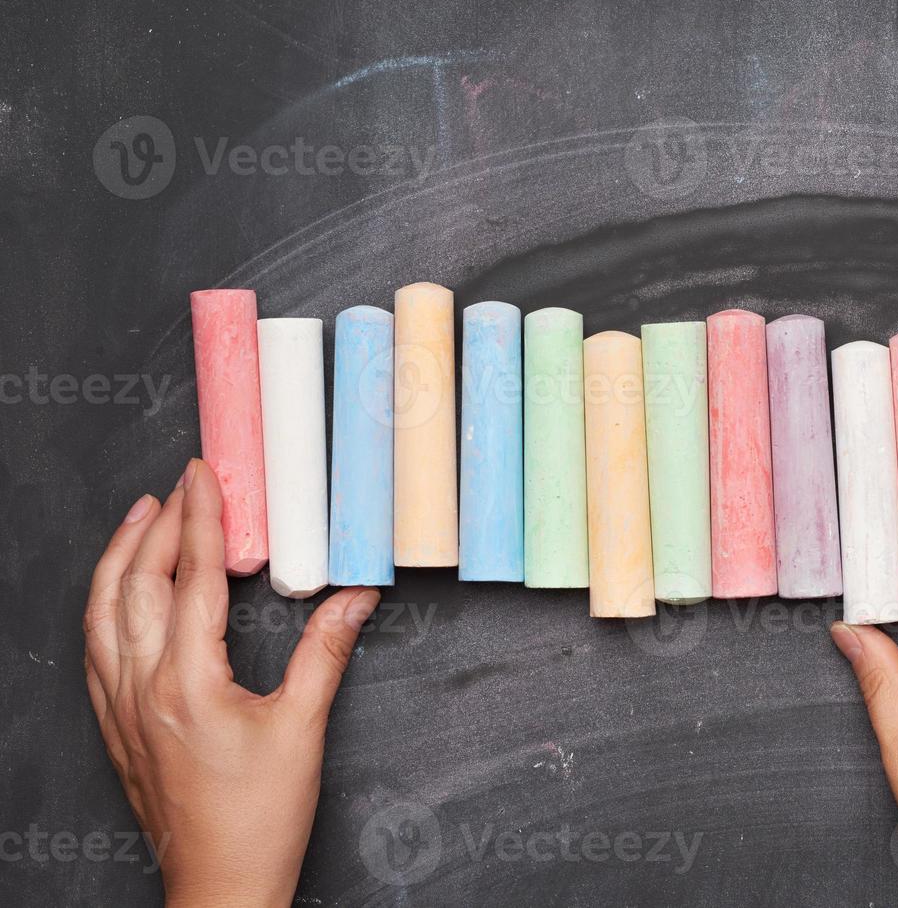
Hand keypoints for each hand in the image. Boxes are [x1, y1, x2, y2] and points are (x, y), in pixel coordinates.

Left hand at [84, 458, 380, 907]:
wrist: (219, 884)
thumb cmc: (258, 818)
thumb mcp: (303, 728)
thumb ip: (326, 654)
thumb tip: (354, 598)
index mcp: (187, 682)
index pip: (193, 578)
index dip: (202, 520)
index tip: (205, 478)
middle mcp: (142, 688)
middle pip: (138, 584)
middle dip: (160, 525)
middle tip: (182, 485)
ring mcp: (121, 707)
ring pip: (102, 612)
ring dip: (120, 558)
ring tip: (140, 518)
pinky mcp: (116, 726)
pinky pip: (95, 648)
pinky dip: (103, 604)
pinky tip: (118, 593)